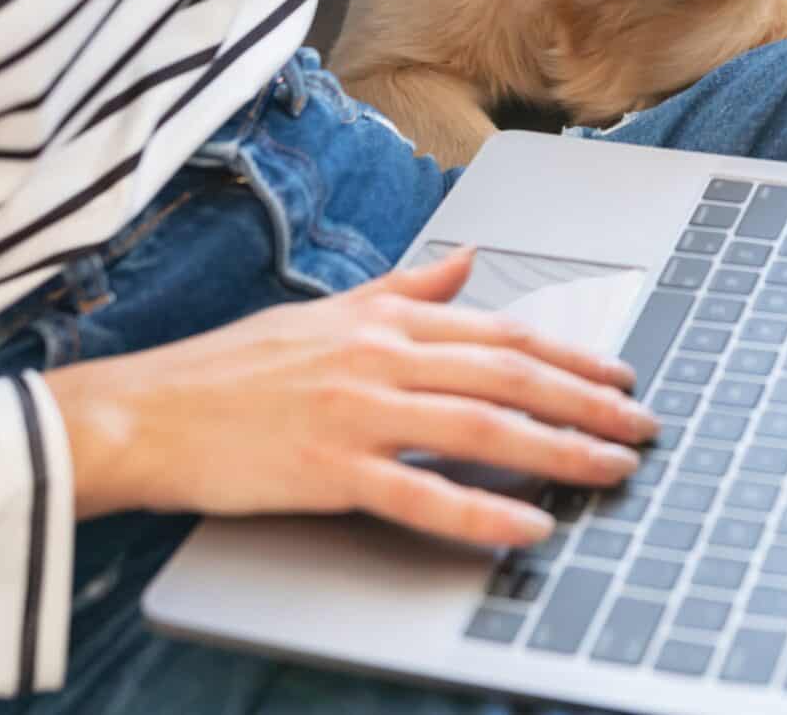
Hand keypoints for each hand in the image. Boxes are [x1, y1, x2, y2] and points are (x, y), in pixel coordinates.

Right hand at [44, 247, 656, 546]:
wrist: (144, 412)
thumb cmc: (228, 369)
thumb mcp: (324, 312)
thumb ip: (404, 289)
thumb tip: (467, 259)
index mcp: (382, 319)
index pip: (502, 332)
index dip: (572, 356)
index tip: (621, 378)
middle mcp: (380, 357)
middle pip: (510, 374)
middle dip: (589, 403)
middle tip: (643, 428)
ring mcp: (357, 413)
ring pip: (484, 426)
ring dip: (560, 451)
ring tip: (611, 472)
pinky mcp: (330, 470)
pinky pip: (423, 494)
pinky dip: (483, 511)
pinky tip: (529, 527)